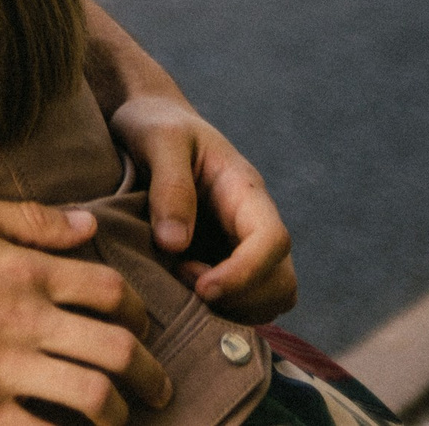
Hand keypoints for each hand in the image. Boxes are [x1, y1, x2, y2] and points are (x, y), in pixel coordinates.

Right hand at [0, 192, 170, 425]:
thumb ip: (30, 218)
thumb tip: (89, 224)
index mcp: (22, 268)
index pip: (111, 291)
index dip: (140, 312)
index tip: (141, 326)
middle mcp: (22, 318)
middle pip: (118, 349)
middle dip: (150, 373)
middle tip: (155, 386)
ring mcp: (1, 368)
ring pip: (95, 398)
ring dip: (120, 413)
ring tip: (119, 418)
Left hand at [108, 95, 297, 322]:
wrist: (147, 120)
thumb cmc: (154, 123)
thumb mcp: (158, 139)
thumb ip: (169, 186)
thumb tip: (175, 244)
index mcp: (245, 190)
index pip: (272, 241)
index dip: (246, 273)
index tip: (203, 287)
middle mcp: (252, 222)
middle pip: (281, 280)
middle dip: (240, 297)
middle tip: (182, 281)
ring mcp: (240, 244)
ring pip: (269, 298)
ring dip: (232, 308)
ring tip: (179, 284)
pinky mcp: (221, 260)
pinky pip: (241, 301)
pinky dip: (220, 310)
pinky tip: (178, 292)